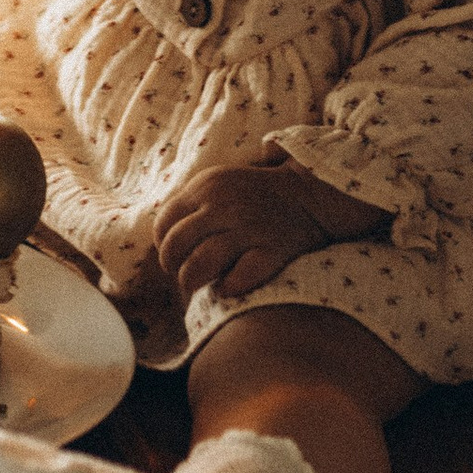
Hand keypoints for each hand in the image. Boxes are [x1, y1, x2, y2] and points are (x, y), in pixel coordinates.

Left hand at [152, 163, 378, 306]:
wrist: (309, 194)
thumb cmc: (254, 197)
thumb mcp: (218, 185)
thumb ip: (191, 206)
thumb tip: (163, 244)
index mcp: (205, 187)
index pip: (164, 223)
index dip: (164, 247)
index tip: (176, 258)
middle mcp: (222, 206)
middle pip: (175, 246)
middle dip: (174, 269)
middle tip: (185, 277)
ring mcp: (248, 229)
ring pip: (199, 265)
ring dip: (192, 283)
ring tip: (200, 288)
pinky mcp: (272, 250)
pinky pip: (239, 278)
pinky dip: (228, 288)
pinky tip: (228, 288)